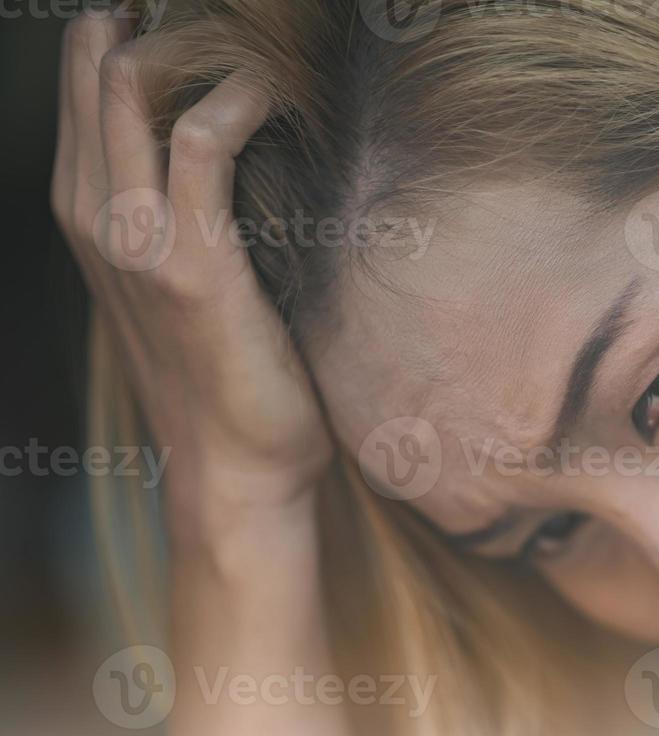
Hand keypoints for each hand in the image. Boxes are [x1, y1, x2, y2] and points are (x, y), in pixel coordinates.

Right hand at [51, 10, 330, 532]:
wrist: (236, 469)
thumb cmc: (228, 378)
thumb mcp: (186, 281)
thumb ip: (184, 214)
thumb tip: (228, 149)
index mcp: (88, 215)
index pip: (84, 86)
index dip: (132, 30)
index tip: (198, 14)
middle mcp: (94, 216)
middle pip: (95, 68)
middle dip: (157, 19)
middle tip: (232, 10)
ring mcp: (133, 240)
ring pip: (129, 87)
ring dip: (197, 44)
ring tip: (258, 36)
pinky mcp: (191, 264)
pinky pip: (204, 139)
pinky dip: (240, 96)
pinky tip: (277, 92)